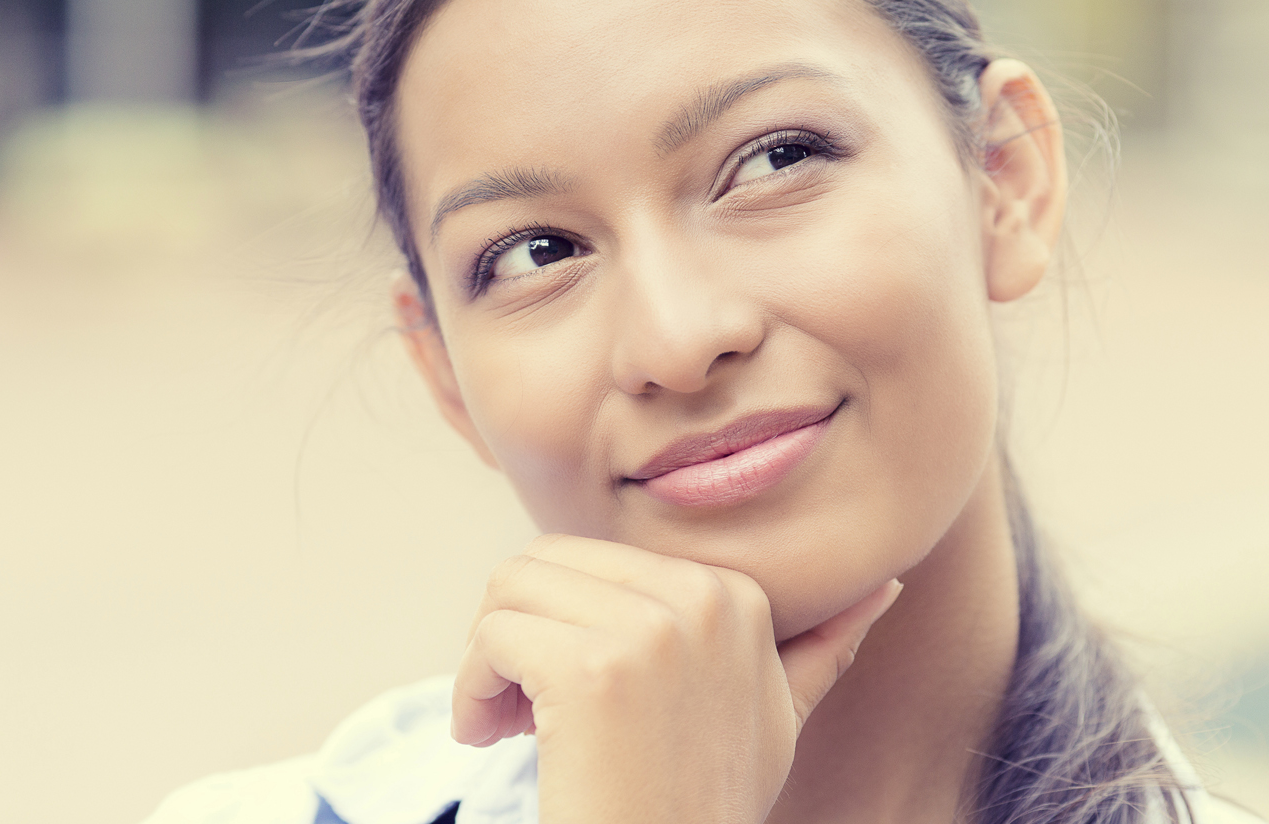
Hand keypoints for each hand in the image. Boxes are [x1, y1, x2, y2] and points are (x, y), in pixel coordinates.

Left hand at [452, 534, 901, 823]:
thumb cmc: (702, 798)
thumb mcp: (777, 717)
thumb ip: (822, 648)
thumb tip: (884, 588)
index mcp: (737, 594)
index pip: (591, 557)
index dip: (559, 621)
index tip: (562, 693)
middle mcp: (702, 599)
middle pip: (542, 562)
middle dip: (512, 632)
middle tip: (514, 705)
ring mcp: (652, 632)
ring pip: (508, 590)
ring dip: (485, 661)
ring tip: (503, 721)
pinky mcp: (594, 670)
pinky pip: (492, 638)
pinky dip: (470, 692)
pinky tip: (489, 737)